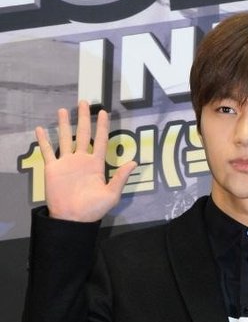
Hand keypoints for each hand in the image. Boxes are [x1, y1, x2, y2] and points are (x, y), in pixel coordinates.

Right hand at [35, 100, 136, 221]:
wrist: (73, 219)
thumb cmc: (93, 209)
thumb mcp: (112, 194)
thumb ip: (121, 177)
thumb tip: (134, 162)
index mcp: (96, 165)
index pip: (101, 140)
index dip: (102, 126)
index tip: (103, 112)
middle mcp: (81, 160)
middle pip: (83, 134)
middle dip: (83, 118)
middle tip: (84, 102)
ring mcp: (67, 163)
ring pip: (65, 138)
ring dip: (63, 124)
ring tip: (63, 110)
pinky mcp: (53, 168)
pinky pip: (47, 151)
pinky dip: (43, 140)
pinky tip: (40, 128)